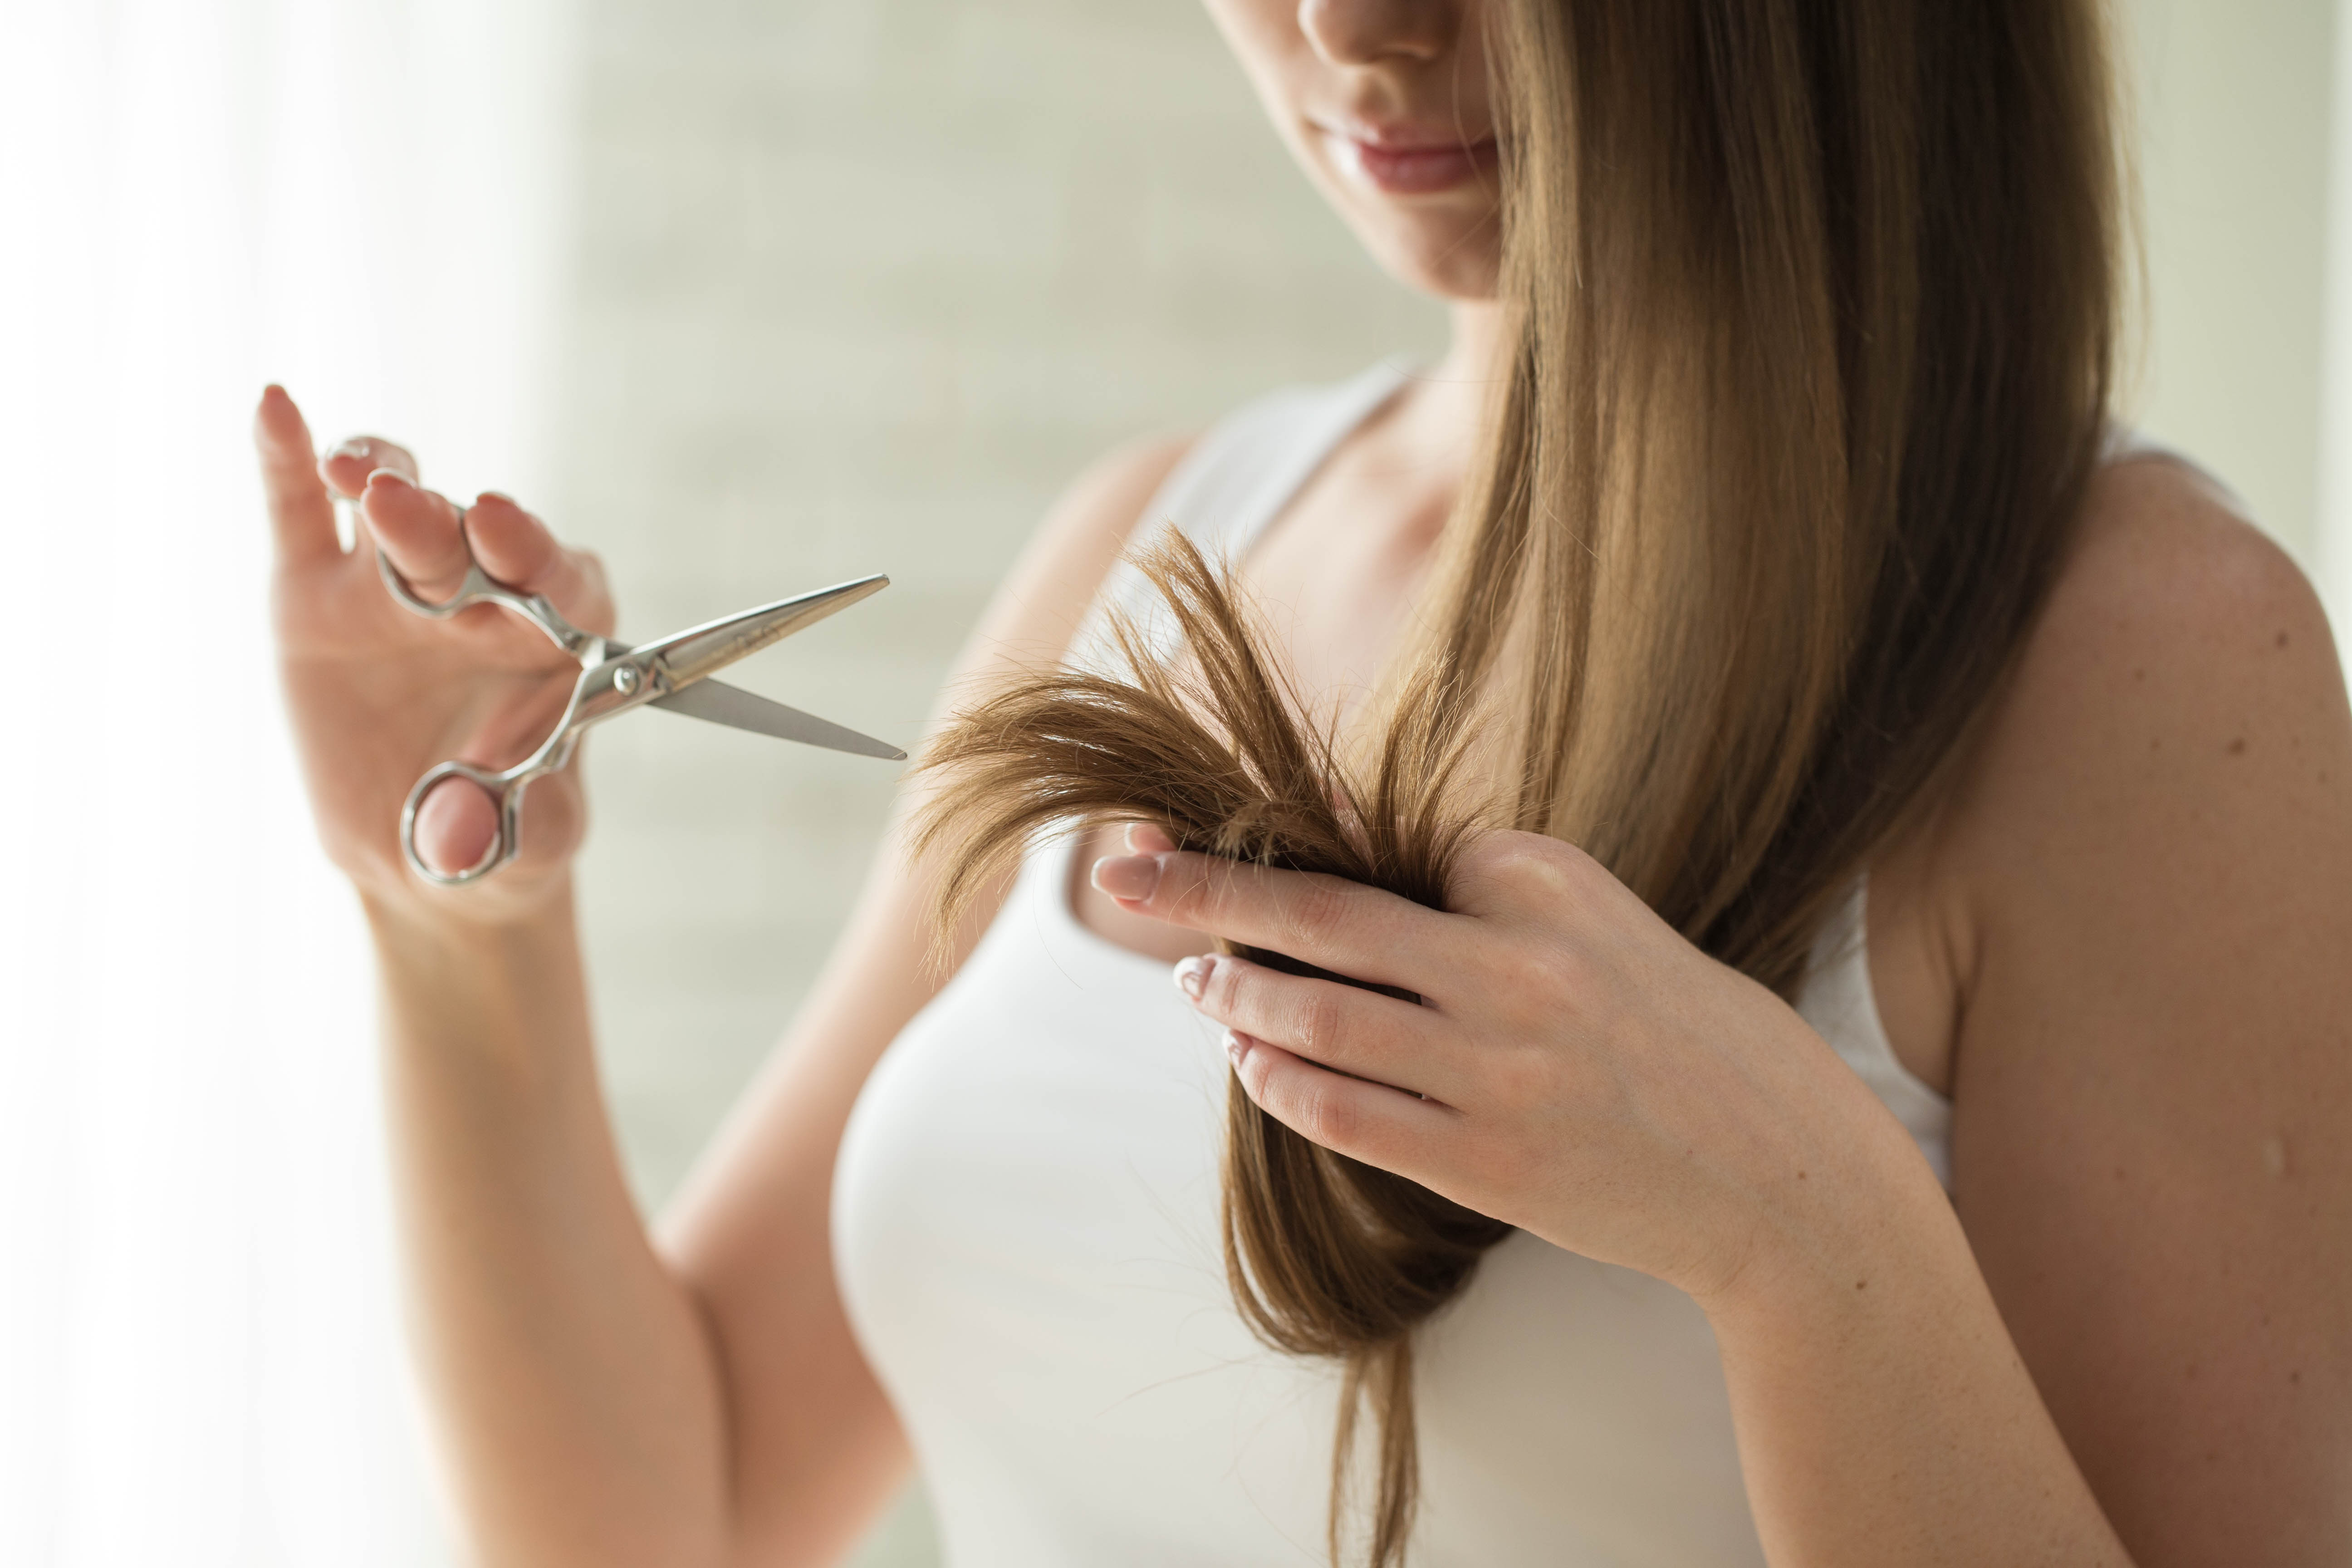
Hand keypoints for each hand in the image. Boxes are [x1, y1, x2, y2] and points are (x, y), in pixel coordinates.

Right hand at [255, 385, 613, 919]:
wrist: (432, 854)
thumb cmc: (504, 839)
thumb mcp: (524, 852)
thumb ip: (505, 835)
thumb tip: (457, 839)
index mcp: (557, 635)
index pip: (559, 577)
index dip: (531, 550)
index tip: (502, 528)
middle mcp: (482, 591)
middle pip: (468, 538)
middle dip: (440, 522)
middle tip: (403, 507)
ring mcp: (395, 584)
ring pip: (391, 510)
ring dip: (379, 482)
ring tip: (352, 474)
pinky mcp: (316, 590)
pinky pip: (299, 514)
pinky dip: (286, 459)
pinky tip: (274, 410)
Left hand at [1090, 824, 1929, 1305]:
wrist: (1782, 1174)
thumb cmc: (1678, 1035)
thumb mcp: (1598, 924)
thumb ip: (1490, 890)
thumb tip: (1351, 857)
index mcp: (1548, 884)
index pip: (1390, 853)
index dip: (1296, 851)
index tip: (1220, 836)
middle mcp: (1518, 967)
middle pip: (1322, 914)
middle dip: (1207, 888)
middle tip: (1123, 869)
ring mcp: (1502, 1070)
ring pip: (1320, 1018)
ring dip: (1235, 993)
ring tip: (1188, 977)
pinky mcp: (1489, 1163)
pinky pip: (1347, 1115)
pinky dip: (1279, 1082)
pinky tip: (1244, 1059)